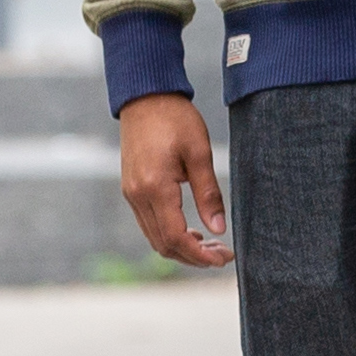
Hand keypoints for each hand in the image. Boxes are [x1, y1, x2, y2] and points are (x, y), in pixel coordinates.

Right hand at [114, 92, 230, 266]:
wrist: (145, 96)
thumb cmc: (175, 119)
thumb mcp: (200, 153)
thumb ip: (208, 194)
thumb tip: (219, 229)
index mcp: (155, 187)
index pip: (175, 237)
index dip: (199, 255)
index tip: (223, 258)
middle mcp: (138, 195)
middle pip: (163, 244)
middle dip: (193, 257)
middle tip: (223, 254)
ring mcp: (131, 194)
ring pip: (154, 237)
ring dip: (182, 248)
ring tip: (212, 244)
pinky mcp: (131, 189)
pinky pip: (149, 223)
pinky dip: (170, 234)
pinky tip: (192, 230)